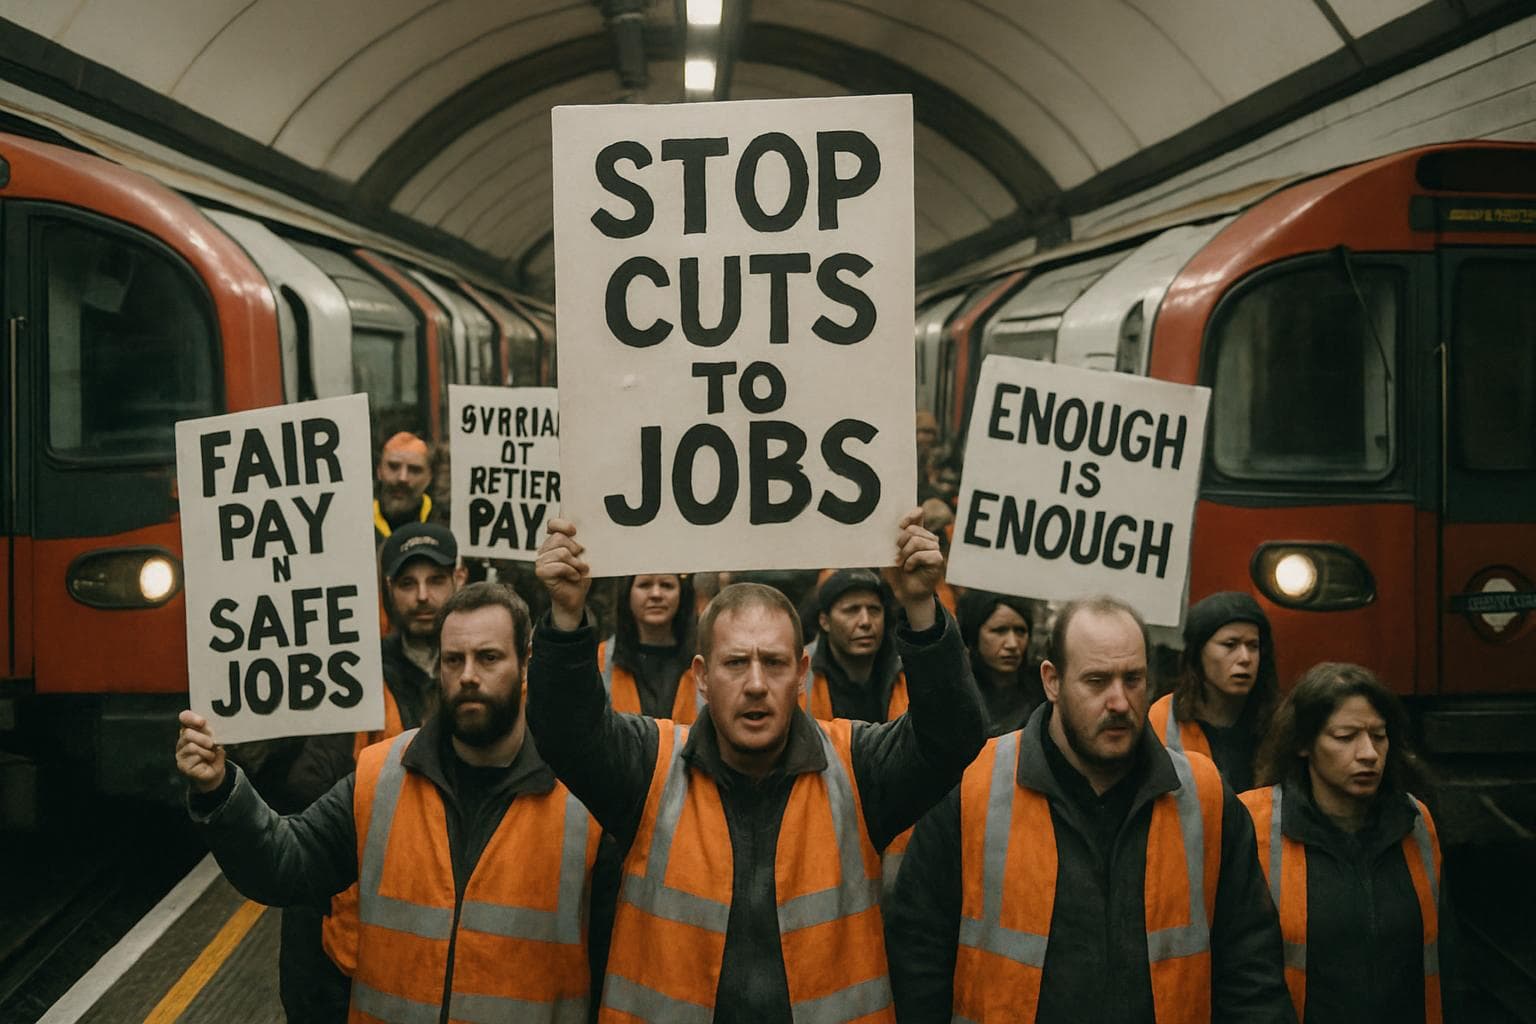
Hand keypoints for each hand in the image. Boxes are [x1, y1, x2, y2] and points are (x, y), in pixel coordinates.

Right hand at [176, 710, 226, 794]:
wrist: (215, 771)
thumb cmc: (214, 753)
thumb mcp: (216, 739)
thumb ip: (212, 732)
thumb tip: (213, 727)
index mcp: (190, 729)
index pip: (184, 718)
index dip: (191, 717)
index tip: (202, 722)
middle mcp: (182, 740)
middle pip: (187, 733)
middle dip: (202, 737)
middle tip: (212, 742)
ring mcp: (180, 753)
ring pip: (191, 745)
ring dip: (206, 749)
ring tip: (211, 753)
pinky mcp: (182, 764)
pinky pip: (194, 756)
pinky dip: (205, 756)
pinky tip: (209, 758)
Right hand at [536, 519, 590, 630]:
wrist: (576, 597)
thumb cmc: (580, 574)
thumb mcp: (583, 556)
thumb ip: (581, 543)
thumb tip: (588, 533)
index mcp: (554, 542)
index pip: (552, 524)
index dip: (562, 524)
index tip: (574, 531)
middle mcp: (544, 549)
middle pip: (559, 538)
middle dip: (575, 548)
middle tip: (581, 560)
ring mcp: (541, 561)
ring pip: (561, 553)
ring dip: (576, 563)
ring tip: (580, 570)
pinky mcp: (541, 573)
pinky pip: (559, 566)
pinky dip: (571, 572)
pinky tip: (574, 577)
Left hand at [883, 507, 942, 630]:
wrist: (906, 593)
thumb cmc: (897, 573)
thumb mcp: (889, 554)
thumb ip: (890, 540)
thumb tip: (888, 528)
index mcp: (917, 533)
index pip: (918, 514)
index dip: (911, 514)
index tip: (901, 523)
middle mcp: (928, 538)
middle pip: (913, 530)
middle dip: (900, 543)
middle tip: (898, 556)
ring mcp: (934, 548)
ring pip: (916, 541)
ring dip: (905, 555)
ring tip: (903, 564)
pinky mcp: (938, 559)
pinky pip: (921, 554)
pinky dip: (911, 562)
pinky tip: (909, 569)